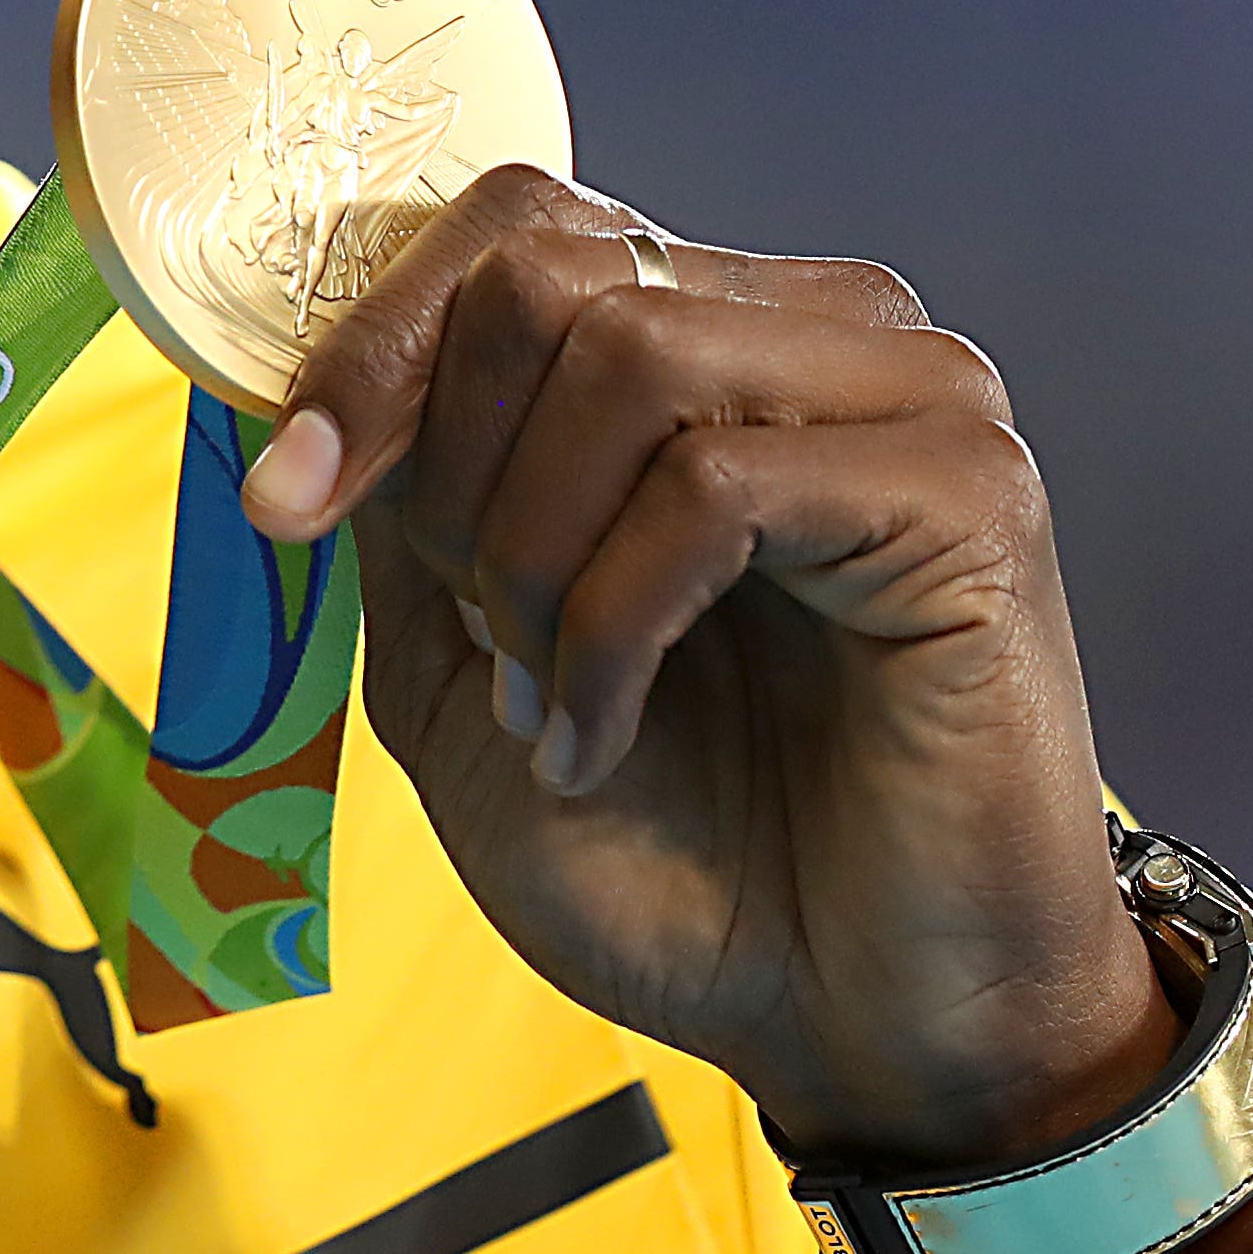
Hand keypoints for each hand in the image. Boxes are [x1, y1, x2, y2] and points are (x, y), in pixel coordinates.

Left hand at [238, 168, 1171, 1177]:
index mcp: (700, 345)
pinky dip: (612, 623)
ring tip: (544, 702)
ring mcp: (906, 397)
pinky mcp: (968, 491)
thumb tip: (314, 391)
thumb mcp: (467, 674)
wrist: (856, 1025)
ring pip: (627, 355)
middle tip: (480, 638)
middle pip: (549, 272)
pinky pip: (717, 481)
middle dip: (454, 469)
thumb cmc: (681, 862)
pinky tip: (599, 734)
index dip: (371, 346)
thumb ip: (405, 515)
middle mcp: (809, 334)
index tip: (284, 500)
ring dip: (532, 554)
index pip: (513, 228)